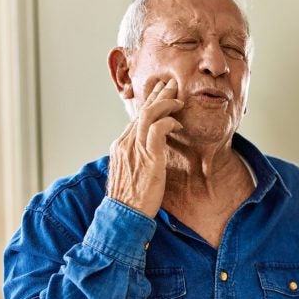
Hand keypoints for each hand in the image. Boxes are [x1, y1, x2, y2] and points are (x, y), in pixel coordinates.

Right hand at [107, 79, 183, 217]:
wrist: (124, 215)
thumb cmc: (130, 201)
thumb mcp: (131, 175)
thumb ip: (137, 161)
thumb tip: (147, 157)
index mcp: (121, 147)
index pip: (135, 119)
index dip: (148, 105)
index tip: (159, 95)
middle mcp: (125, 144)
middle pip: (141, 111)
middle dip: (156, 95)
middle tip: (169, 83)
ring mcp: (135, 149)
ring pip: (148, 115)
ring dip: (164, 103)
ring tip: (177, 97)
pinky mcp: (148, 157)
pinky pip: (157, 130)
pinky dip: (167, 122)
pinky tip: (176, 122)